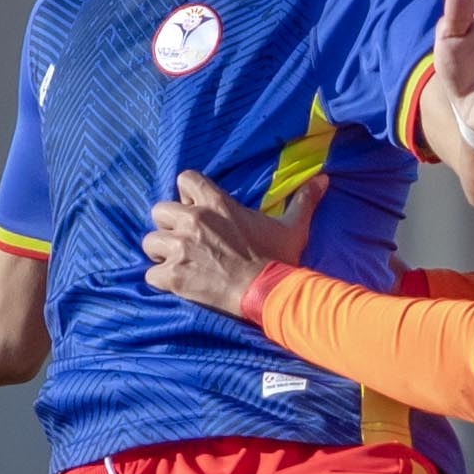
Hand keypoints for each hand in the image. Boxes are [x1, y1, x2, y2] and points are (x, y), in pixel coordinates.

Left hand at [143, 172, 315, 317]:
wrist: (269, 294)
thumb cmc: (279, 260)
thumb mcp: (293, 228)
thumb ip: (303, 201)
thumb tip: (323, 179)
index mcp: (216, 203)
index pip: (184, 178)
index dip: (186, 194)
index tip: (194, 209)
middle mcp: (193, 220)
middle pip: (159, 211)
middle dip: (168, 227)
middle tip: (184, 242)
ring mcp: (180, 248)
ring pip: (150, 242)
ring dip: (161, 254)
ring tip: (177, 264)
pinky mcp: (173, 276)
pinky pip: (151, 274)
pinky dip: (161, 282)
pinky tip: (177, 286)